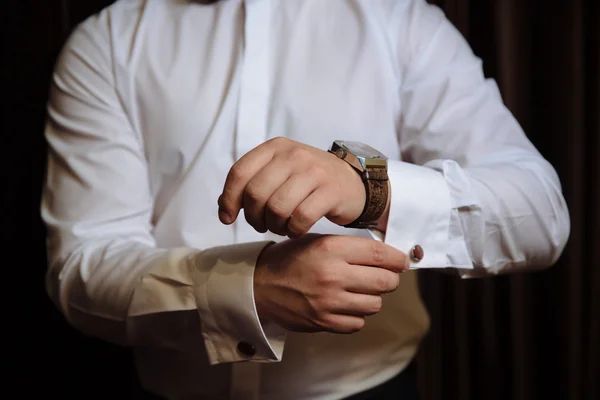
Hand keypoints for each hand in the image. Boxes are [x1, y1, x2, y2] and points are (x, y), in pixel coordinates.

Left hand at [217, 137, 365, 236]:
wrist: (352, 183)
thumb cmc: (309, 181)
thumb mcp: (279, 173)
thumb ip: (250, 185)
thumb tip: (223, 207)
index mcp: (275, 147)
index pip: (239, 172)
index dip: (229, 199)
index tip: (227, 218)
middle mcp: (293, 155)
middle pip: (256, 194)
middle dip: (254, 217)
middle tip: (262, 224)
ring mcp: (314, 171)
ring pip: (277, 208)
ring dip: (274, 226)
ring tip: (280, 227)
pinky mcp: (330, 191)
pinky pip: (300, 218)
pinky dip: (294, 231)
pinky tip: (296, 230)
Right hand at [254, 234, 409, 333]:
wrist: (259, 285)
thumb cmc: (290, 259)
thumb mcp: (317, 241)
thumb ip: (349, 247)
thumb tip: (387, 256)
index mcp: (331, 249)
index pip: (379, 254)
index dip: (397, 258)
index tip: (402, 261)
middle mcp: (332, 275)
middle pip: (384, 281)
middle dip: (390, 278)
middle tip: (385, 276)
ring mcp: (329, 302)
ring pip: (374, 304)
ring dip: (372, 297)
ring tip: (360, 291)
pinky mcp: (324, 322)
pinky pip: (358, 323)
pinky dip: (356, 315)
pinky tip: (345, 305)